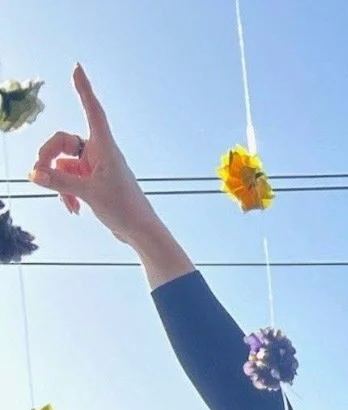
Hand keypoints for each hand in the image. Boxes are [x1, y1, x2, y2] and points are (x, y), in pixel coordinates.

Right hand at [28, 65, 156, 242]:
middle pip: (62, 142)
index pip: (93, 111)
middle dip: (48, 158)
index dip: (84, 89)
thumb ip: (59, 181)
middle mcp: (99, 153)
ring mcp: (95, 167)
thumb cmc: (124, 209)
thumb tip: (33, 174)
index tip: (78, 67)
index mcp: (105, 147)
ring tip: (67, 203)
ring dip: (58, 182)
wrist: (141, 233)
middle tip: (40, 176)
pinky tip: (73, 209)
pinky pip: (69, 178)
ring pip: (63, 164)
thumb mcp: (88, 193)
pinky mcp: (93, 181)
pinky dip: (66, 192)